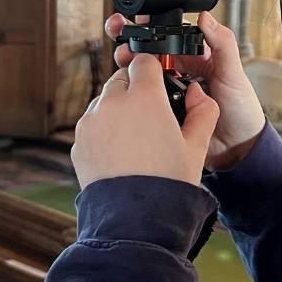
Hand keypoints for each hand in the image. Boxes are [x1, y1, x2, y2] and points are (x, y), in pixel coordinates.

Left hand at [71, 53, 218, 188]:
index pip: (144, 61)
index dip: (154, 70)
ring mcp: (91, 122)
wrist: (136, 220)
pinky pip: (92, 124)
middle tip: (150, 113)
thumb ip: (203, 111)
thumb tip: (197, 93)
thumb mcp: (196, 146)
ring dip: (117, 108)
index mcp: (146, 98)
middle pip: (122, 78)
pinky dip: (103, 129)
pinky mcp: (78, 141)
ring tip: (134, 137)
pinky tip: (120, 152)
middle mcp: (113, 103)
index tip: (160, 83)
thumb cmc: (169, 182)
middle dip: (135, 89)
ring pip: (104, 100)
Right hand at [106, 11, 266, 170]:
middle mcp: (181, 69)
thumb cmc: (242, 109)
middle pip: (151, 49)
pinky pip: (144, 97)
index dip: (154, 25)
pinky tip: (129, 87)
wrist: (237, 148)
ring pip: (143, 72)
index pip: (172, 33)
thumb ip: (222, 44)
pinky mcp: (162, 109)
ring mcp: (170, 89)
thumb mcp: (233, 73)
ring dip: (129, 64)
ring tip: (123, 59)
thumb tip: (205, 17)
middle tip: (121, 35)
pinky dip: (133, 91)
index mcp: (197, 55)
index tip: (140, 20)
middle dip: (133, 40)